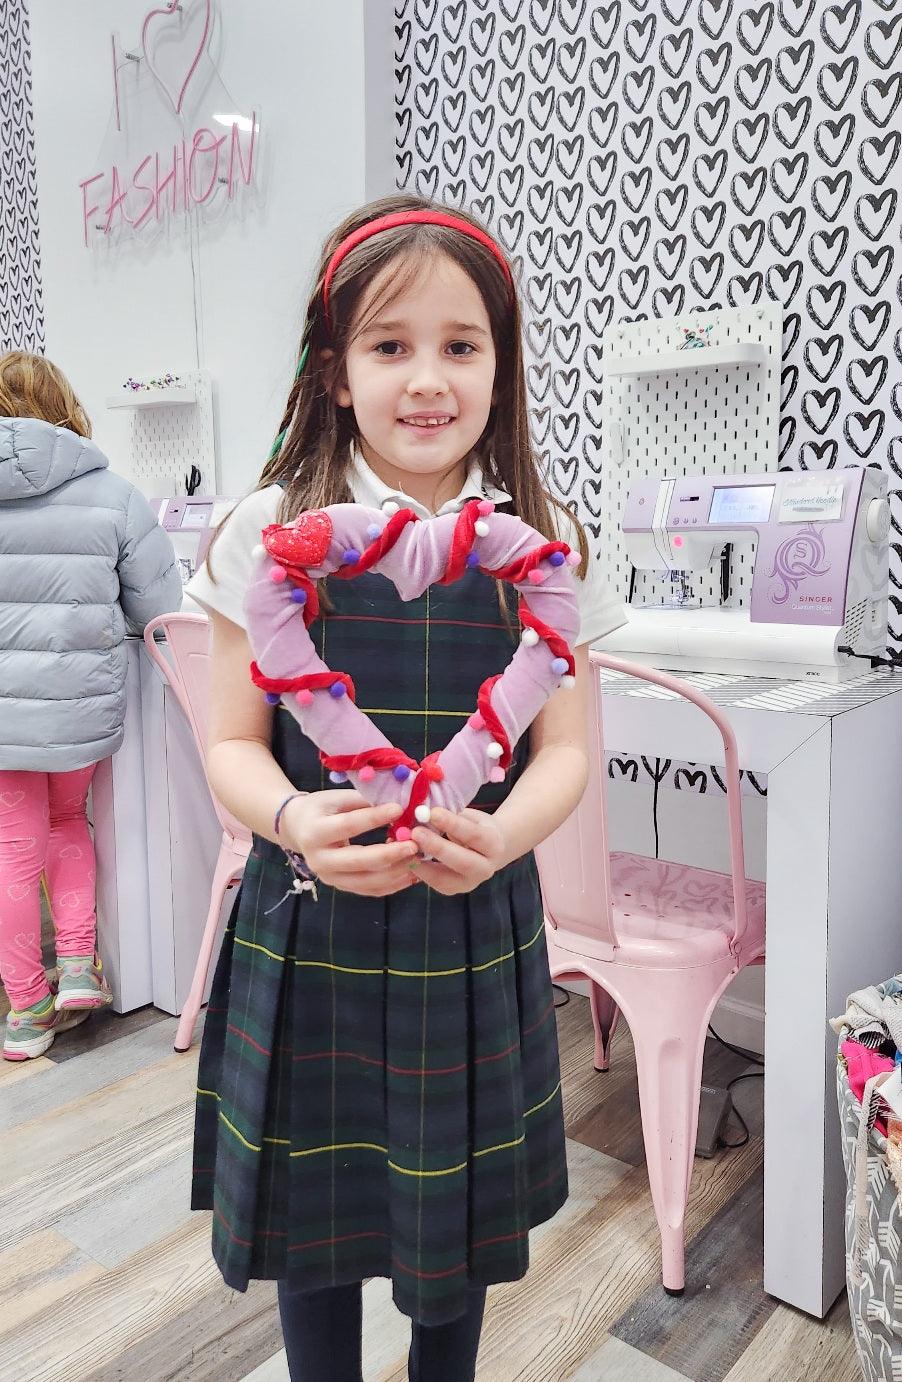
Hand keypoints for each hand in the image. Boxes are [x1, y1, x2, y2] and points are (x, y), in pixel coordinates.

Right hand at [281, 791, 419, 896]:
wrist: (298, 829)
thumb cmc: (321, 808)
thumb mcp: (336, 798)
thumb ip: (365, 802)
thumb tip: (400, 803)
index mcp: (315, 832)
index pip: (349, 825)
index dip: (375, 818)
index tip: (400, 808)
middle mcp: (319, 859)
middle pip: (360, 861)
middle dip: (391, 854)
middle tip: (415, 844)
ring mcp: (329, 878)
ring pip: (368, 881)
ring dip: (396, 871)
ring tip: (418, 857)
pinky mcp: (341, 887)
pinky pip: (371, 890)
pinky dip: (393, 883)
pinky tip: (411, 872)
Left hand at [410, 807, 508, 895]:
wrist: (485, 850)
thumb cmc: (474, 826)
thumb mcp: (469, 817)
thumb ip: (451, 817)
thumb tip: (424, 812)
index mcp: (494, 844)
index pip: (474, 835)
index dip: (453, 824)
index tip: (433, 812)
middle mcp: (486, 868)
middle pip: (463, 861)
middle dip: (437, 847)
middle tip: (416, 833)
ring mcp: (470, 883)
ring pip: (446, 878)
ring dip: (423, 864)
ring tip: (406, 848)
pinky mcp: (454, 890)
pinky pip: (435, 882)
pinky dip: (420, 871)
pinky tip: (407, 859)